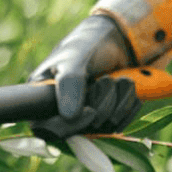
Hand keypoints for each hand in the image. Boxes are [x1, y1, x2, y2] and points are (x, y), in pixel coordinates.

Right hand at [28, 15, 137, 138]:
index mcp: (42, 98)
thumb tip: (69, 116)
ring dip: (117, 99)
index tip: (90, 111)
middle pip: (82, 131)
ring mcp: (85, 119)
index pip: (45, 129)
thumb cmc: (85, 45)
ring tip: (111, 78)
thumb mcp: (74, 58)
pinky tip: (122, 85)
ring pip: (106, 127)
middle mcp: (61, 113)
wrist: (113, 40)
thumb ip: (69, 83)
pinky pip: (123, 122)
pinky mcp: (106, 119)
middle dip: (101, 104)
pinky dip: (128, 101)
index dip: (67, 127)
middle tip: (103, 80)